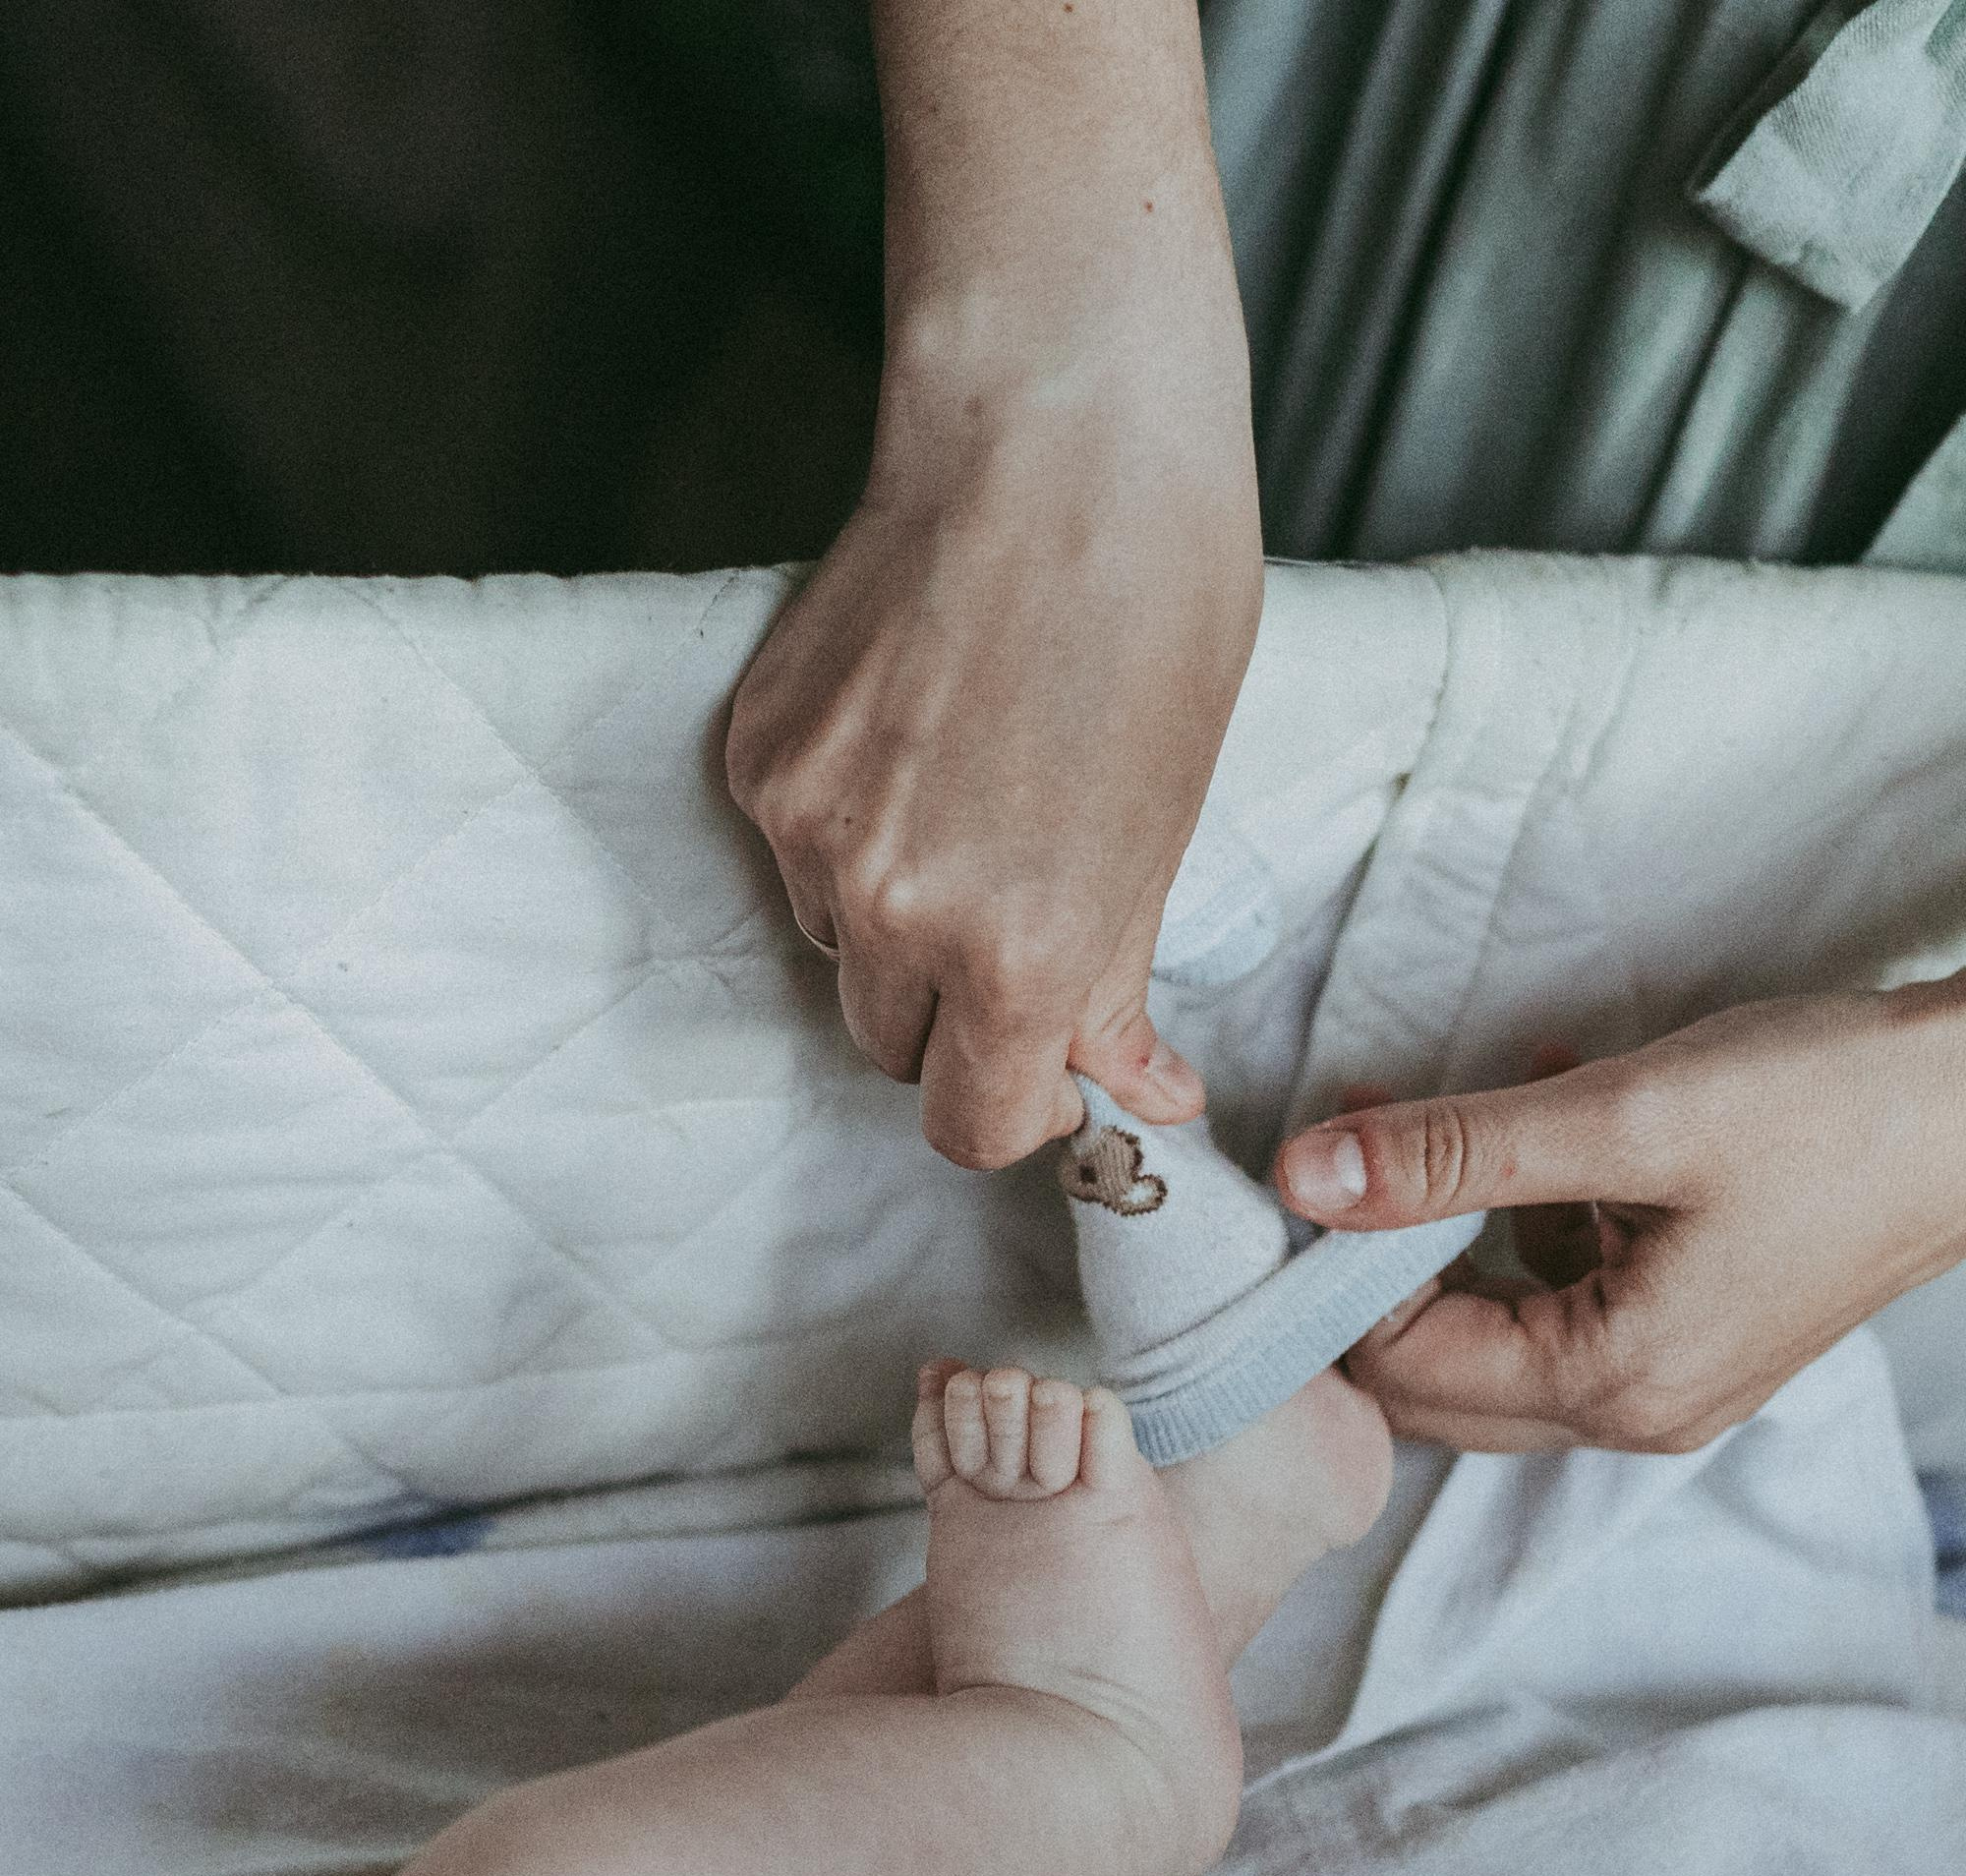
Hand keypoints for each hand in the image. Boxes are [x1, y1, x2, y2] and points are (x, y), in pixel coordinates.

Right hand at [726, 370, 1259, 1169]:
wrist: (1057, 440)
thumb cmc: (1153, 618)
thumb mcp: (1166, 831)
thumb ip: (1119, 981)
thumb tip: (1141, 1091)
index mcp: (1018, 955)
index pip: (970, 1129)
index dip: (1012, 1109)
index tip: (1046, 1068)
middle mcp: (894, 915)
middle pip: (894, 1047)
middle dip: (954, 1014)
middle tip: (1017, 915)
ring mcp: (810, 833)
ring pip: (836, 947)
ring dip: (890, 916)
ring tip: (968, 790)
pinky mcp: (757, 757)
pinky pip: (791, 852)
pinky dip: (843, 823)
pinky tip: (911, 731)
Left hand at [1273, 982, 1965, 1451]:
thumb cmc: (1832, 1108)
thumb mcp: (1626, 1116)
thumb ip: (1455, 1153)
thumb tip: (1310, 1176)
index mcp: (1609, 1382)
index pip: (1397, 1369)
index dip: (1342, 1267)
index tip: (1335, 1151)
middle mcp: (1632, 1412)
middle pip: (1434, 1377)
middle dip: (1380, 1263)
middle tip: (1368, 1141)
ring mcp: (1669, 1380)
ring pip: (1494, 1332)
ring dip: (1451, 1231)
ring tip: (1452, 1115)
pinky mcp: (1697, 1330)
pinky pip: (1567, 1295)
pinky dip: (1532, 1216)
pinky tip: (1554, 1111)